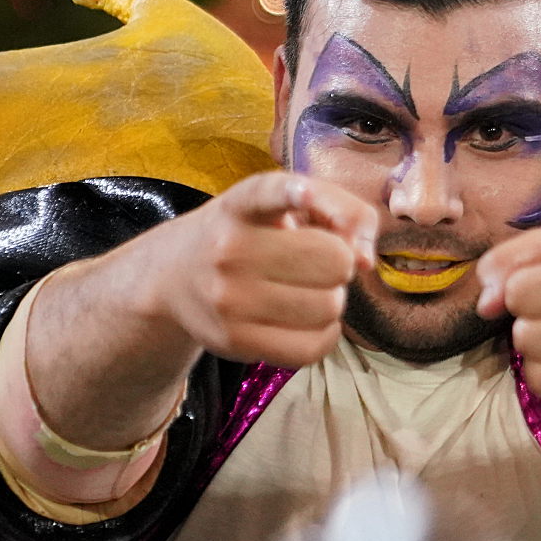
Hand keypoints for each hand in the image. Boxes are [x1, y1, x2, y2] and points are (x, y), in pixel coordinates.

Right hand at [154, 170, 375, 368]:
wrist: (175, 276)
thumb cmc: (247, 233)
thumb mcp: (280, 203)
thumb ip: (339, 208)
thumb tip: (366, 260)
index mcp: (240, 205)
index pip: (265, 193)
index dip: (292, 194)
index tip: (302, 193)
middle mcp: (229, 248)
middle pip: (333, 260)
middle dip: (338, 263)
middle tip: (316, 264)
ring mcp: (228, 299)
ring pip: (329, 306)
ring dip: (332, 299)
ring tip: (307, 291)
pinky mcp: (233, 341)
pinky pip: (313, 347)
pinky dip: (325, 334)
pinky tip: (308, 320)